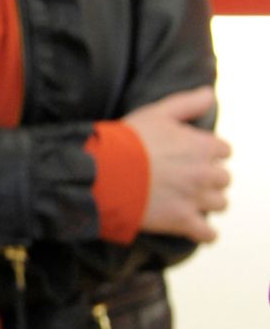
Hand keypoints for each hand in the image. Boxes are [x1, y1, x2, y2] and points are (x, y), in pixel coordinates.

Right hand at [123, 86, 231, 241]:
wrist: (105, 173)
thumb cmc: (127, 141)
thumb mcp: (156, 113)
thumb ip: (187, 103)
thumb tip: (209, 94)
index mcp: (203, 145)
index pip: (223, 150)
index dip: (208, 152)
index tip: (192, 155)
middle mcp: (205, 172)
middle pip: (223, 178)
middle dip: (209, 178)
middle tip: (188, 178)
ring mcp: (195, 199)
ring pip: (219, 204)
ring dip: (207, 203)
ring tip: (189, 201)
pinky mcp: (182, 221)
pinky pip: (207, 234)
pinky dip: (204, 233)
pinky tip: (195, 228)